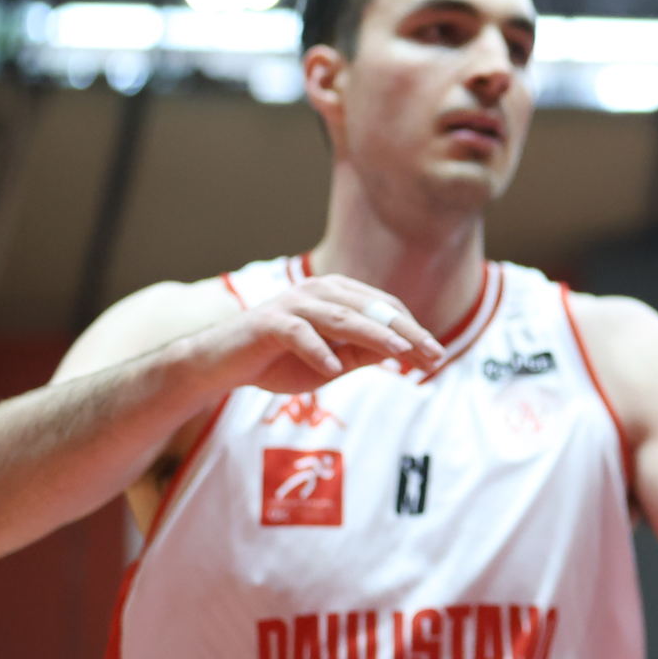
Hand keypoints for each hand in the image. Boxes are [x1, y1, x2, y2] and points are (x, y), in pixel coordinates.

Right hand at [183, 274, 444, 395]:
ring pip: (342, 317)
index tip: (436, 354)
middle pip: (372, 309)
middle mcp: (319, 290)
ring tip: (399, 351)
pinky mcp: (269, 322)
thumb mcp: (331, 363)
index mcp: (338, 294)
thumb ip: (364, 354)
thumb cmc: (279, 361)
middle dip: (406, 332)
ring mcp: (293, 303)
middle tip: (433, 353)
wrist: (220, 365)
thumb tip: (404, 351)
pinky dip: (318, 349)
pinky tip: (334, 368)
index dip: (413, 330)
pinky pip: (299, 333)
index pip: (385, 309)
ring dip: (373, 334)